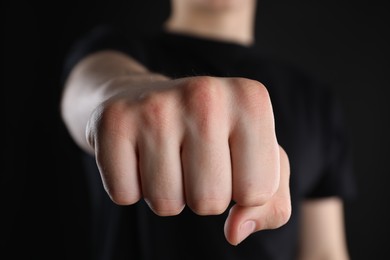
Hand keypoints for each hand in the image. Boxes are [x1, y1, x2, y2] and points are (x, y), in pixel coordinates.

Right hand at [86, 76, 290, 244]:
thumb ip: (271, 204)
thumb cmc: (210, 134)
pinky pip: (125, 195)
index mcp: (251, 100)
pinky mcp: (113, 120)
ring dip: (167, 193)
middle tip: (191, 159)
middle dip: (202, 195)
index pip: (258, 192)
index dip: (242, 191)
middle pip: (210, 201)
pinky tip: (138, 154)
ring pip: (166, 203)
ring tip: (165, 155)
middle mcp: (205, 93)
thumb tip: (235, 231)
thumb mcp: (257, 161)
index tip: (228, 161)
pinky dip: (131, 187)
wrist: (146, 97)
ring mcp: (155, 105)